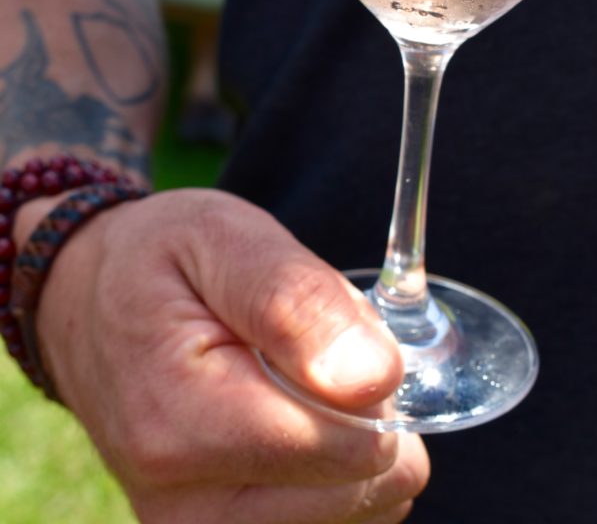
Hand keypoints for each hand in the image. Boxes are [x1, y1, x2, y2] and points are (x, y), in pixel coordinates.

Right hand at [34, 188, 429, 522]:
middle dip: (362, 409)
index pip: (351, 447)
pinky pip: (328, 520)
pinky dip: (330, 469)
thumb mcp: (222, 237)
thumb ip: (297, 300)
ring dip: (349, 439)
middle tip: (302, 349)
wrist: (85, 300)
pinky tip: (289, 418)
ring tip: (290, 378)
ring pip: (357, 512)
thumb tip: (375, 376)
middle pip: (362, 489)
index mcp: (183, 423)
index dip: (370, 378)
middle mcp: (184, 506)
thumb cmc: (158, 259)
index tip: (329, 329)